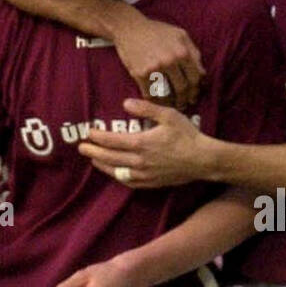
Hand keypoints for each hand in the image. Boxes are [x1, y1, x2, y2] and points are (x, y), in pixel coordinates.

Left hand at [79, 98, 213, 188]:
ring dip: (103, 165)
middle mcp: (139, 161)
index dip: (98, 136)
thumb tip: (125, 103)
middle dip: (94, 152)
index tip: (88, 132)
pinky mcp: (152, 183)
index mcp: (141, 143)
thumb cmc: (187, 136)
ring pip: (117, 171)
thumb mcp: (168, 115)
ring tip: (93, 160)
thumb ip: (146, 109)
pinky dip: (118, 177)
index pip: (112, 140)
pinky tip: (115, 173)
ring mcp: (145, 174)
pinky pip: (130, 182)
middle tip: (81, 148)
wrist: (203, 160)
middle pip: (110, 157)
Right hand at [107, 11, 203, 111]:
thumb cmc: (157, 31)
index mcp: (183, 52)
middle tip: (185, 104)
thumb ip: (193, 53)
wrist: (129, 28)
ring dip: (171, 104)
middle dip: (185, 99)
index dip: (196, 90)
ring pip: (167, 95)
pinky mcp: (140, 74)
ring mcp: (154, 69)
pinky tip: (158, 102)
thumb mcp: (181, 35)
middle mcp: (170, 61)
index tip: (195, 95)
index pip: (195, 78)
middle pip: (183, 89)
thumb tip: (202, 73)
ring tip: (173, 105)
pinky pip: (150, 95)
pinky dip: (155, 101)